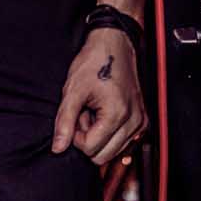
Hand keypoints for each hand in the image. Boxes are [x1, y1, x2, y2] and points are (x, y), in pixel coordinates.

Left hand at [54, 27, 144, 163]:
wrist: (114, 44)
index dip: (76, 136)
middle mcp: (134, 122)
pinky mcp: (142, 121)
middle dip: (88, 138)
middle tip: (84, 114)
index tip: (75, 115)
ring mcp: (140, 122)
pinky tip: (104, 112)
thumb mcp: (73, 90)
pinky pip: (123, 142)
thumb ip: (64, 122)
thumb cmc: (94, 62)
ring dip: (99, 136)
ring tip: (94, 111)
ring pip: (113, 151)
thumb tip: (58, 147)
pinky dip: (110, 132)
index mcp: (117, 114)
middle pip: (103, 155)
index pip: (91, 149)